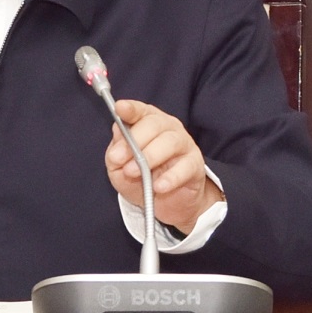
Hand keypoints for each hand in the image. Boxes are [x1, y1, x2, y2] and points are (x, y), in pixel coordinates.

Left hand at [103, 99, 223, 233]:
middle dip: (134, 140)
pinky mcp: (195, 164)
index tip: (120, 108)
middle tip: (117, 158)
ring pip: (170, 142)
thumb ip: (116, 151)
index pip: (139, 110)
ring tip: (133, 173)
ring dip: (149, 157)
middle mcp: (167, 128)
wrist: (162, 203)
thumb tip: (118, 133)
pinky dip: (171, 177)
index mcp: (146, 122)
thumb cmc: (139, 178)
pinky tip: (158, 186)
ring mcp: (183, 144)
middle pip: (154, 124)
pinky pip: (185, 167)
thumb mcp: (119, 168)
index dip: (130, 109)